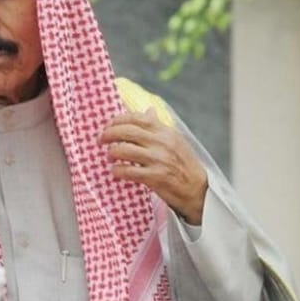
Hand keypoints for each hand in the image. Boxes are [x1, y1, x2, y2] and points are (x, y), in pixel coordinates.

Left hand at [99, 108, 208, 224]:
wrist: (198, 190)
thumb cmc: (184, 164)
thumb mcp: (175, 140)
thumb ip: (159, 126)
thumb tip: (148, 110)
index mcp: (165, 131)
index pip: (137, 118)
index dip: (118, 120)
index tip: (108, 125)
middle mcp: (161, 143)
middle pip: (126, 131)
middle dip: (108, 134)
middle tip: (101, 140)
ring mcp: (158, 160)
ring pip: (124, 150)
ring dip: (111, 153)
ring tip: (110, 157)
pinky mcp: (155, 177)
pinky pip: (128, 171)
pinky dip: (117, 171)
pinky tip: (115, 171)